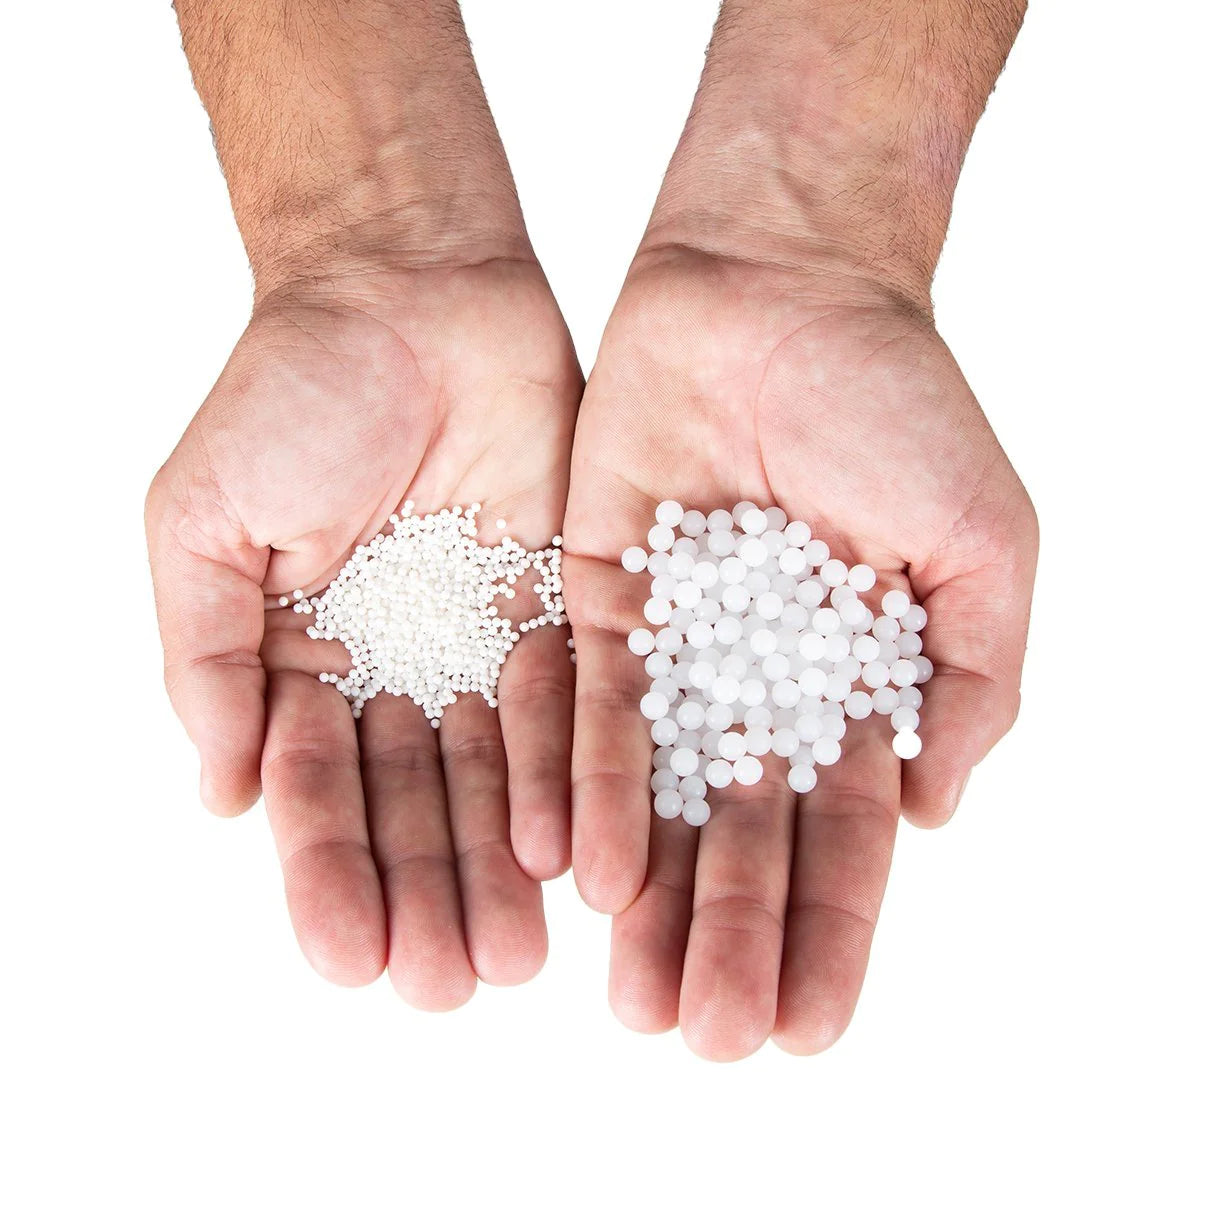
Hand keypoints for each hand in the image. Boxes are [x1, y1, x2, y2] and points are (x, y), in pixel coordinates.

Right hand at [147, 256, 579, 1006]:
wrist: (405, 291)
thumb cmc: (290, 392)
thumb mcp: (205, 524)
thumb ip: (208, 660)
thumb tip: (218, 799)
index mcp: (302, 661)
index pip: (313, 790)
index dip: (326, 874)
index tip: (347, 960)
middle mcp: (397, 667)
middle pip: (410, 802)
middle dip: (423, 894)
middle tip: (444, 989)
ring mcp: (482, 640)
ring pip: (492, 773)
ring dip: (499, 866)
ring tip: (513, 957)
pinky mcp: (562, 602)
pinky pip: (565, 701)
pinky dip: (563, 775)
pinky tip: (569, 851)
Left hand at [564, 249, 1037, 1058]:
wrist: (782, 286)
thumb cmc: (897, 400)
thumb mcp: (981, 543)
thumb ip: (973, 681)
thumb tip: (935, 814)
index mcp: (852, 682)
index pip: (843, 835)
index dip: (831, 933)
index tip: (809, 1029)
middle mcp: (756, 682)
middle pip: (742, 836)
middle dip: (732, 938)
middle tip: (710, 1041)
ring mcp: (674, 649)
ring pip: (658, 796)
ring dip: (653, 898)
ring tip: (638, 1001)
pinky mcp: (596, 601)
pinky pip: (587, 710)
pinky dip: (588, 789)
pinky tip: (582, 873)